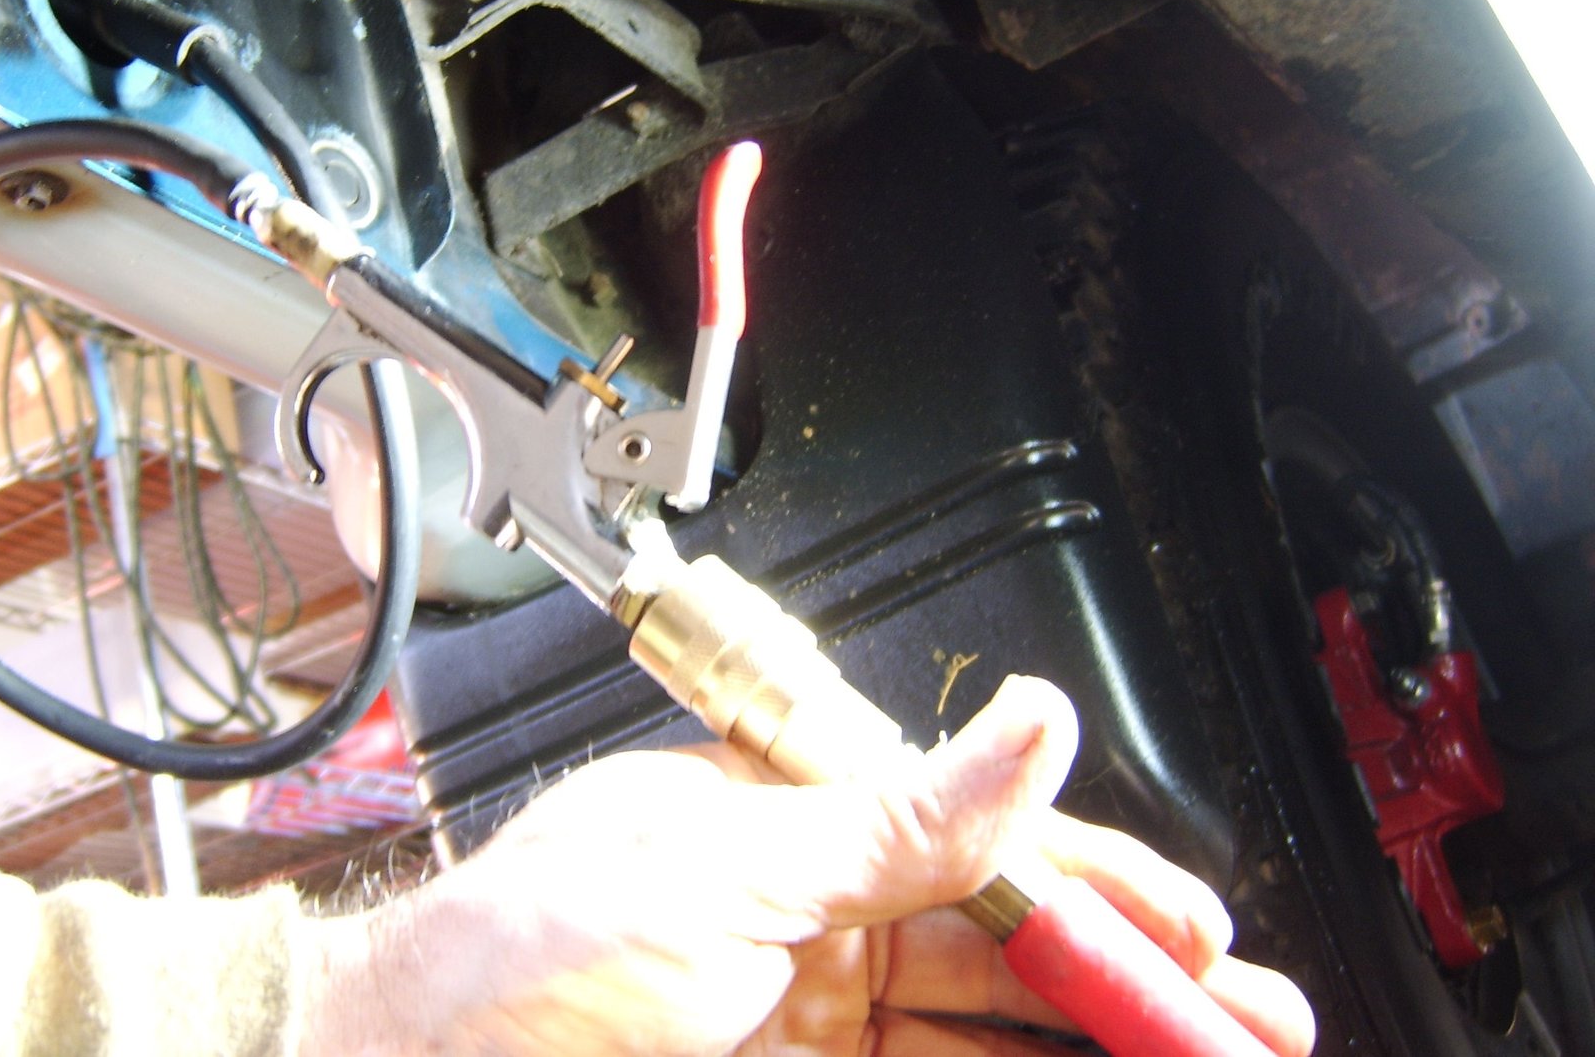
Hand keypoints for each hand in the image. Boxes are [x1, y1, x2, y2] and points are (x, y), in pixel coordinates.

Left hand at [300, 675, 1315, 1055]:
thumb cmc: (512, 962)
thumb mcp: (720, 872)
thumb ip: (893, 821)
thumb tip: (1027, 725)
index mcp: (784, 838)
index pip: (974, 852)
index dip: (1093, 890)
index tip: (1192, 935)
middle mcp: (805, 937)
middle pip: (1001, 962)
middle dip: (1123, 989)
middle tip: (1236, 1025)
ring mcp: (801, 1036)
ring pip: (983, 1047)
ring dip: (1088, 1051)